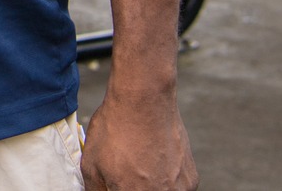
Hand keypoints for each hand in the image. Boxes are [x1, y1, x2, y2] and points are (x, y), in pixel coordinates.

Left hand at [82, 89, 196, 190]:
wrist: (144, 100)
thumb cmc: (116, 128)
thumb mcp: (91, 164)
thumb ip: (95, 189)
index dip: (116, 188)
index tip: (114, 182)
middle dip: (131, 187)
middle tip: (126, 173)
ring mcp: (179, 190)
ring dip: (149, 187)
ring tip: (139, 166)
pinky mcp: (190, 180)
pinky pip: (175, 188)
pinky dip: (165, 181)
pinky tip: (154, 162)